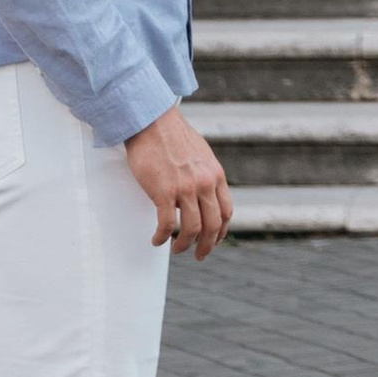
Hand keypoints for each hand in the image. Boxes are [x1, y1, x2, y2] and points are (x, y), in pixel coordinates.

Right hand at [125, 101, 231, 255]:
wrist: (151, 120)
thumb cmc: (172, 135)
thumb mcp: (200, 154)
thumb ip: (206, 173)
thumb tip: (206, 192)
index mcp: (215, 174)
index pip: (226, 212)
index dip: (221, 232)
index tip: (213, 241)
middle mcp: (204, 183)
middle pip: (212, 226)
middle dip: (207, 246)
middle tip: (198, 256)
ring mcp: (185, 188)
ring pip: (192, 230)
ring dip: (183, 245)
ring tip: (175, 248)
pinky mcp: (164, 191)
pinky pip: (167, 224)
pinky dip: (162, 237)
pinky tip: (157, 240)